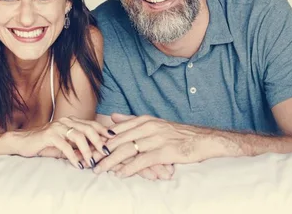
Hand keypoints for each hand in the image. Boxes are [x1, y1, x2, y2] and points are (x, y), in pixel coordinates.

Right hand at [16, 116, 113, 168]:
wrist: (24, 142)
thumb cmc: (46, 143)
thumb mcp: (65, 144)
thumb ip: (78, 146)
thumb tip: (94, 154)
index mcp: (71, 121)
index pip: (92, 124)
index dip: (103, 131)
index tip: (114, 139)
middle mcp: (66, 121)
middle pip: (88, 128)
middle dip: (99, 141)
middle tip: (106, 153)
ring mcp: (57, 127)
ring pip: (78, 136)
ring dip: (87, 151)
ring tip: (91, 162)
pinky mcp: (49, 135)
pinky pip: (65, 146)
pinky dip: (73, 157)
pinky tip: (78, 165)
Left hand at [94, 113, 234, 177]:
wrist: (203, 140)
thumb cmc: (178, 133)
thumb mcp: (154, 122)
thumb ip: (132, 121)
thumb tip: (113, 117)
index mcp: (144, 120)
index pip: (117, 130)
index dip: (101, 140)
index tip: (89, 148)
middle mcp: (148, 127)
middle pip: (118, 140)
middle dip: (102, 151)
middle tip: (88, 161)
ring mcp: (156, 139)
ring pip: (127, 150)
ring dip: (111, 161)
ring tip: (99, 169)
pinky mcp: (164, 151)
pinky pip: (142, 160)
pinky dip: (129, 168)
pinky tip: (120, 174)